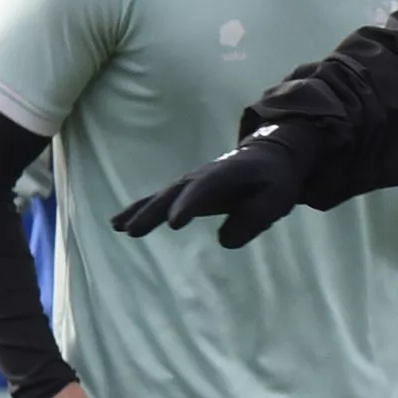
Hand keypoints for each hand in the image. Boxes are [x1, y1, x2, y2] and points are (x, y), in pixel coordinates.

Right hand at [111, 126, 314, 249]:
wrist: (269, 157)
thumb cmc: (275, 180)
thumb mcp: (278, 199)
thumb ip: (256, 218)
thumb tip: (224, 241)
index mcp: (226, 174)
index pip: (204, 189)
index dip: (188, 205)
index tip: (174, 223)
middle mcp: (203, 175)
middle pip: (174, 193)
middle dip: (153, 212)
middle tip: (134, 231)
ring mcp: (191, 182)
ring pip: (161, 196)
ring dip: (140, 212)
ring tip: (118, 227)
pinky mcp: (186, 190)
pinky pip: (159, 200)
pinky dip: (140, 210)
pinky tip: (119, 224)